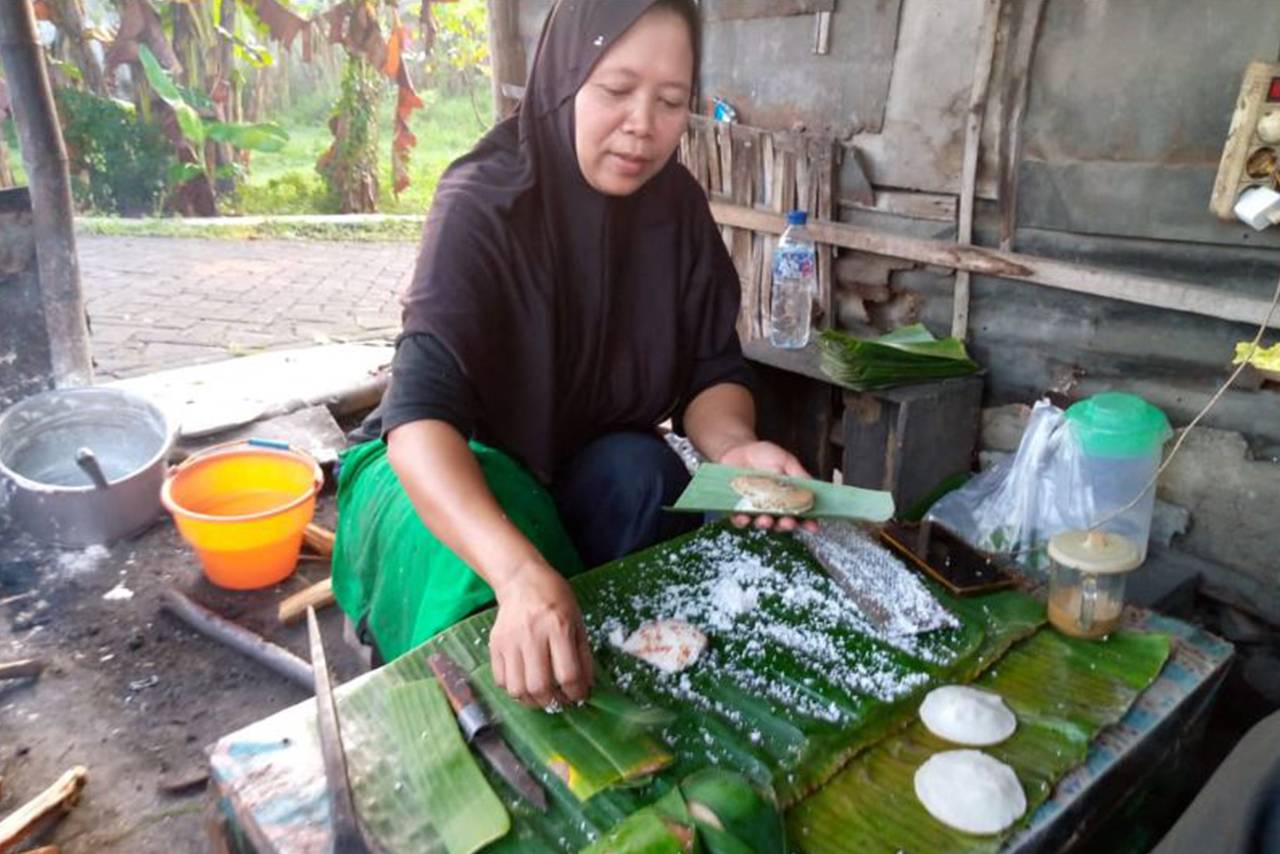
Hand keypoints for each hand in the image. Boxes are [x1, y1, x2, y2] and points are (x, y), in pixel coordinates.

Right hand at [490, 562, 593, 707]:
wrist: (522, 581)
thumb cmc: (556, 599)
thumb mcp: (578, 622)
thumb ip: (583, 656)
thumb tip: (587, 687)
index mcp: (558, 627)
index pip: (567, 674)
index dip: (576, 693)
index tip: (579, 696)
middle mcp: (531, 636)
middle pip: (539, 686)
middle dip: (553, 702)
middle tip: (561, 700)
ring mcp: (510, 642)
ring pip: (517, 689)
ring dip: (533, 701)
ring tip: (543, 697)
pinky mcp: (495, 645)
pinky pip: (501, 680)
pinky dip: (515, 690)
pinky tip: (526, 684)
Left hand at [719, 440, 819, 533]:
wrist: (736, 450)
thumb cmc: (763, 455)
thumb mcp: (785, 460)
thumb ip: (798, 475)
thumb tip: (813, 491)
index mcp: (788, 496)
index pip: (801, 513)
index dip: (808, 522)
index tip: (813, 526)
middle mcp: (773, 506)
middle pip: (783, 522)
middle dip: (787, 525)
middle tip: (788, 521)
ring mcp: (755, 509)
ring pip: (763, 523)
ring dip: (766, 524)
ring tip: (766, 519)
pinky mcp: (738, 509)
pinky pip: (740, 520)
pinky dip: (743, 521)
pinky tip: (744, 517)